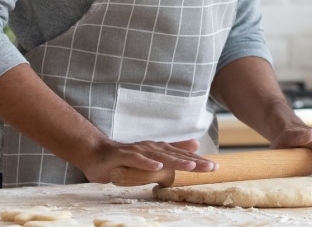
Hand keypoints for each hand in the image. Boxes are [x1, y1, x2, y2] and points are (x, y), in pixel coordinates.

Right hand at [80, 138, 217, 182]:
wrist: (96, 153)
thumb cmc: (124, 157)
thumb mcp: (151, 155)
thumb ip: (172, 150)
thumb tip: (195, 144)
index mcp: (158, 149)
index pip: (182, 155)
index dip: (199, 160)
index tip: (215, 166)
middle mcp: (151, 148)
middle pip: (176, 155)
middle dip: (194, 161)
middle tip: (211, 167)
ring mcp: (137, 151)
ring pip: (159, 156)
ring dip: (175, 161)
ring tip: (191, 165)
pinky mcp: (123, 156)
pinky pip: (136, 160)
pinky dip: (147, 163)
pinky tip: (157, 167)